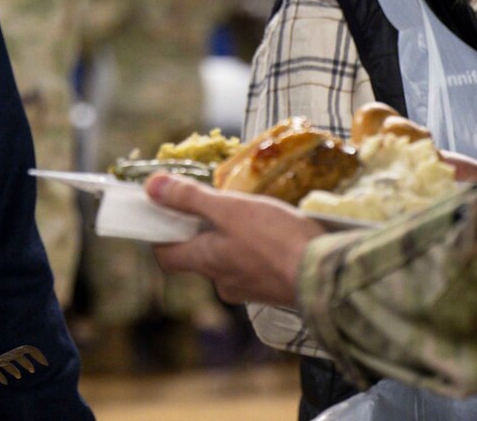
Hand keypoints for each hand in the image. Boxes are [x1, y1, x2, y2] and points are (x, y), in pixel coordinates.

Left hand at [144, 174, 326, 305]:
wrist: (325, 275)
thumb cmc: (275, 239)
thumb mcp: (230, 210)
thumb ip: (191, 199)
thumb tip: (151, 187)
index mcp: (206, 262)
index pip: (166, 256)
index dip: (161, 235)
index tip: (167, 213)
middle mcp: (222, 282)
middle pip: (200, 257)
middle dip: (205, 233)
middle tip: (219, 206)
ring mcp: (250, 289)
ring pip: (230, 262)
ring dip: (235, 241)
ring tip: (254, 217)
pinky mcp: (274, 290)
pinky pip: (256, 267)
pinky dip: (259, 251)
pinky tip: (276, 235)